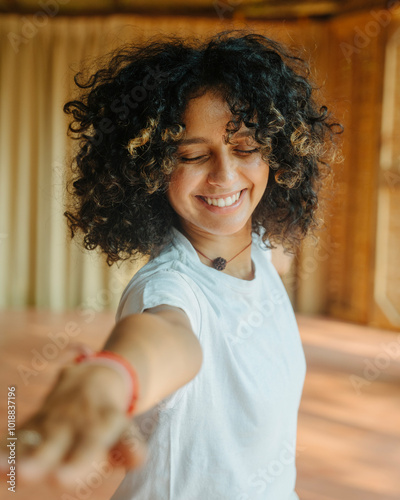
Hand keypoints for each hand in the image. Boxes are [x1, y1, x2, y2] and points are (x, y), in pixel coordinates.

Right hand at [0, 363, 147, 486]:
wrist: (96, 376)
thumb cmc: (111, 416)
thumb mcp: (125, 428)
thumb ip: (129, 446)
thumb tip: (137, 459)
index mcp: (99, 422)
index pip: (89, 444)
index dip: (77, 461)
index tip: (62, 478)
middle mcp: (72, 419)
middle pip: (54, 441)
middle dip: (40, 459)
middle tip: (27, 474)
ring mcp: (51, 418)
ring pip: (31, 436)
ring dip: (15, 453)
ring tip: (2, 470)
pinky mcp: (34, 421)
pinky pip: (17, 433)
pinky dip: (4, 447)